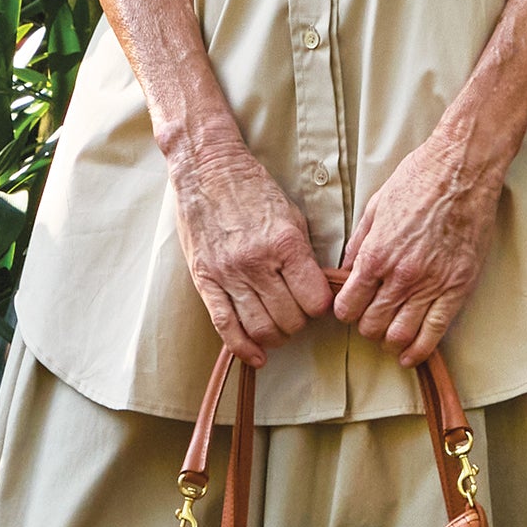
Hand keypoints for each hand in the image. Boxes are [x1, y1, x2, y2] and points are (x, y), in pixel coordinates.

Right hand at [169, 137, 331, 365]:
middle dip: (299, 322)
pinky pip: (225, 325)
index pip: (315, 300)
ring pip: (260, 328)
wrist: (207, 170)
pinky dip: (243, 348)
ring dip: (275, 336)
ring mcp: (229, 274)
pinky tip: (256, 356)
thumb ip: (304, 256)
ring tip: (278, 328)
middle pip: (290, 319)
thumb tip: (320, 290)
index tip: (318, 302)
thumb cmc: (253, 190)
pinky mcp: (206, 280)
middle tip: (297, 311)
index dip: (321, 306)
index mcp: (285, 244)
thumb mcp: (292, 216)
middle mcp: (257, 262)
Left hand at [334, 128, 502, 365]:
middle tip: (371, 318)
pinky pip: (435, 332)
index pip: (348, 306)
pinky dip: (419, 350)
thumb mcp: (376, 207)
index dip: (345, 312)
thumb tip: (347, 269)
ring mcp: (431, 285)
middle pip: (371, 325)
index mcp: (375, 255)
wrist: (462, 170)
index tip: (349, 309)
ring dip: (390, 340)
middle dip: (366, 327)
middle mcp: (400, 276)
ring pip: (400, 335)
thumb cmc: (419, 179)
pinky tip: (410, 355)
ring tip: (390, 335)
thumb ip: (359, 243)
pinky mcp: (458, 288)